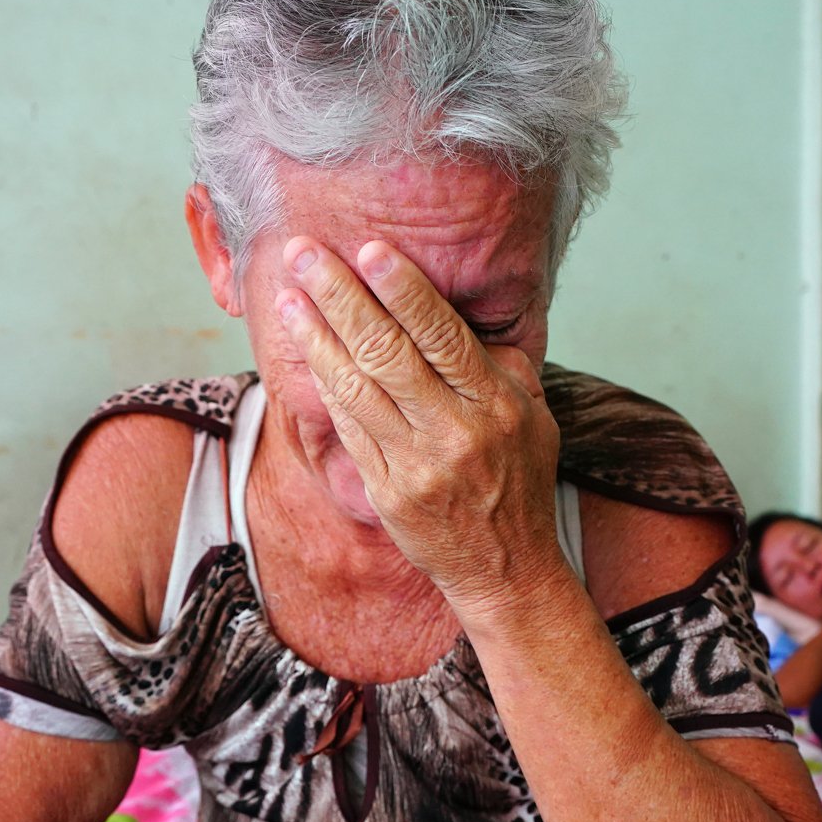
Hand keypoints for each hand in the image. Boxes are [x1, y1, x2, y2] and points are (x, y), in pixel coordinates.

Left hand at [273, 236, 565, 621]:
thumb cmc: (519, 482)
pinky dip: (326, 385)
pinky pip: (350, 428)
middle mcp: (455, 433)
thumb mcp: (534, 419)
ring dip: (317, 338)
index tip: (370, 251)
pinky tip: (306, 351)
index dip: (404, 292)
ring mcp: (417, 466)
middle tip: (305, 254)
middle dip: (342, 297)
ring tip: (288, 297)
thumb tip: (461, 316)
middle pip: (389, 353)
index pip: (444, 337)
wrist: (507, 570)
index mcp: (497, 406)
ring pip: (357, 389)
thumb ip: (501, 368)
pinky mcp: (388, 492)